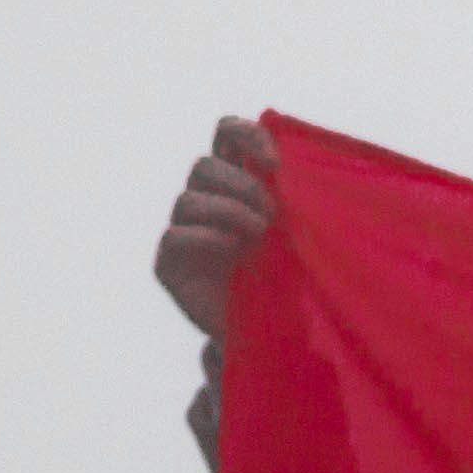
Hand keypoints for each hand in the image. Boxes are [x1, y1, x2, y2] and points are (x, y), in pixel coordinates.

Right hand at [156, 116, 279, 346]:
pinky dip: (206, 237)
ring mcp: (184, 231)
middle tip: (273, 212)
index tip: (275, 162)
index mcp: (236, 183)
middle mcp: (206, 202)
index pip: (226, 135)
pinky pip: (176, 235)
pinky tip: (232, 248)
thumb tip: (303, 161)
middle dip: (241, 184)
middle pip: (204, 165)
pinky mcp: (169, 264)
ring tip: (261, 233)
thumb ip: (297, 198)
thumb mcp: (302, 233)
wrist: (272, 337)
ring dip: (229, 210)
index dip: (246, 135)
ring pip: (188, 198)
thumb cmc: (292, 280)